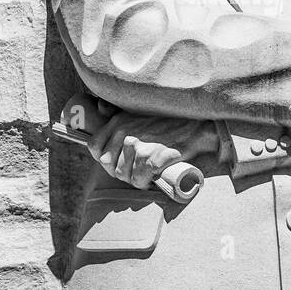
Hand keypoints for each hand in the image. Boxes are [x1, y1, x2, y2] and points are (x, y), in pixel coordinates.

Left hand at [87, 104, 218, 189]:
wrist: (195, 128)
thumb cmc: (167, 123)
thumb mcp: (137, 112)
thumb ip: (116, 113)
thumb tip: (99, 106)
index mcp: (118, 122)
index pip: (95, 147)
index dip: (106, 159)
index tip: (119, 161)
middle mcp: (124, 132)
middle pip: (109, 165)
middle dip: (121, 171)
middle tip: (137, 170)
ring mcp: (138, 145)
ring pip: (123, 175)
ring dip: (135, 178)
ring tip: (146, 173)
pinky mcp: (151, 158)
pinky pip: (138, 180)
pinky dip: (145, 183)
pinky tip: (153, 177)